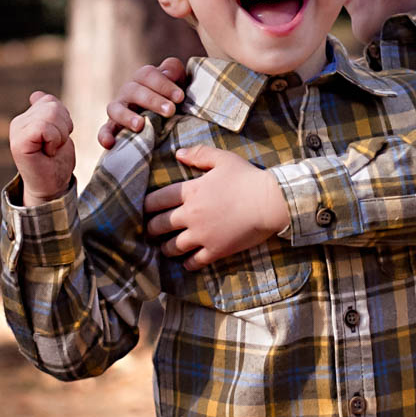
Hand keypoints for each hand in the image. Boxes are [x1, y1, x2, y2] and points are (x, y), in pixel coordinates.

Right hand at [9, 91, 76, 203]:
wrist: (51, 187)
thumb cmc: (55, 162)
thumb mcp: (58, 130)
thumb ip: (48, 112)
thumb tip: (36, 95)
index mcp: (26, 118)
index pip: (50, 101)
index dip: (63, 119)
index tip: (58, 138)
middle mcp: (18, 122)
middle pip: (52, 106)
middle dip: (63, 126)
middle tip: (55, 145)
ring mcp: (16, 131)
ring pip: (50, 114)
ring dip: (60, 134)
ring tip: (52, 149)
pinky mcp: (18, 143)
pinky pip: (44, 127)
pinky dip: (55, 140)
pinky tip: (49, 151)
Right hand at [96, 57, 187, 149]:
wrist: (166, 116)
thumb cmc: (172, 96)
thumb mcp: (177, 80)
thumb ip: (173, 70)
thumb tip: (169, 73)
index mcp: (143, 77)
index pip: (149, 75)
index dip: (164, 85)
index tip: (180, 97)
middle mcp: (128, 91)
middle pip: (135, 91)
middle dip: (153, 100)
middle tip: (170, 110)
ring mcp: (119, 109)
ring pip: (116, 109)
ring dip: (126, 116)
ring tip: (139, 125)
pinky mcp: (113, 127)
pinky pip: (105, 130)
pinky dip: (105, 136)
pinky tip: (109, 143)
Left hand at [143, 145, 289, 269]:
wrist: (271, 202)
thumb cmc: (248, 178)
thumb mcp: (223, 159)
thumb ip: (199, 155)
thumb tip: (177, 153)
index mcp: (190, 191)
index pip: (156, 200)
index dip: (146, 206)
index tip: (145, 209)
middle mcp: (191, 215)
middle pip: (158, 226)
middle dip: (151, 229)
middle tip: (150, 230)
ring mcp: (202, 235)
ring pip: (172, 247)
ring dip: (166, 248)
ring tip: (165, 247)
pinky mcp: (216, 250)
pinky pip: (194, 262)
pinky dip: (187, 263)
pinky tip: (187, 261)